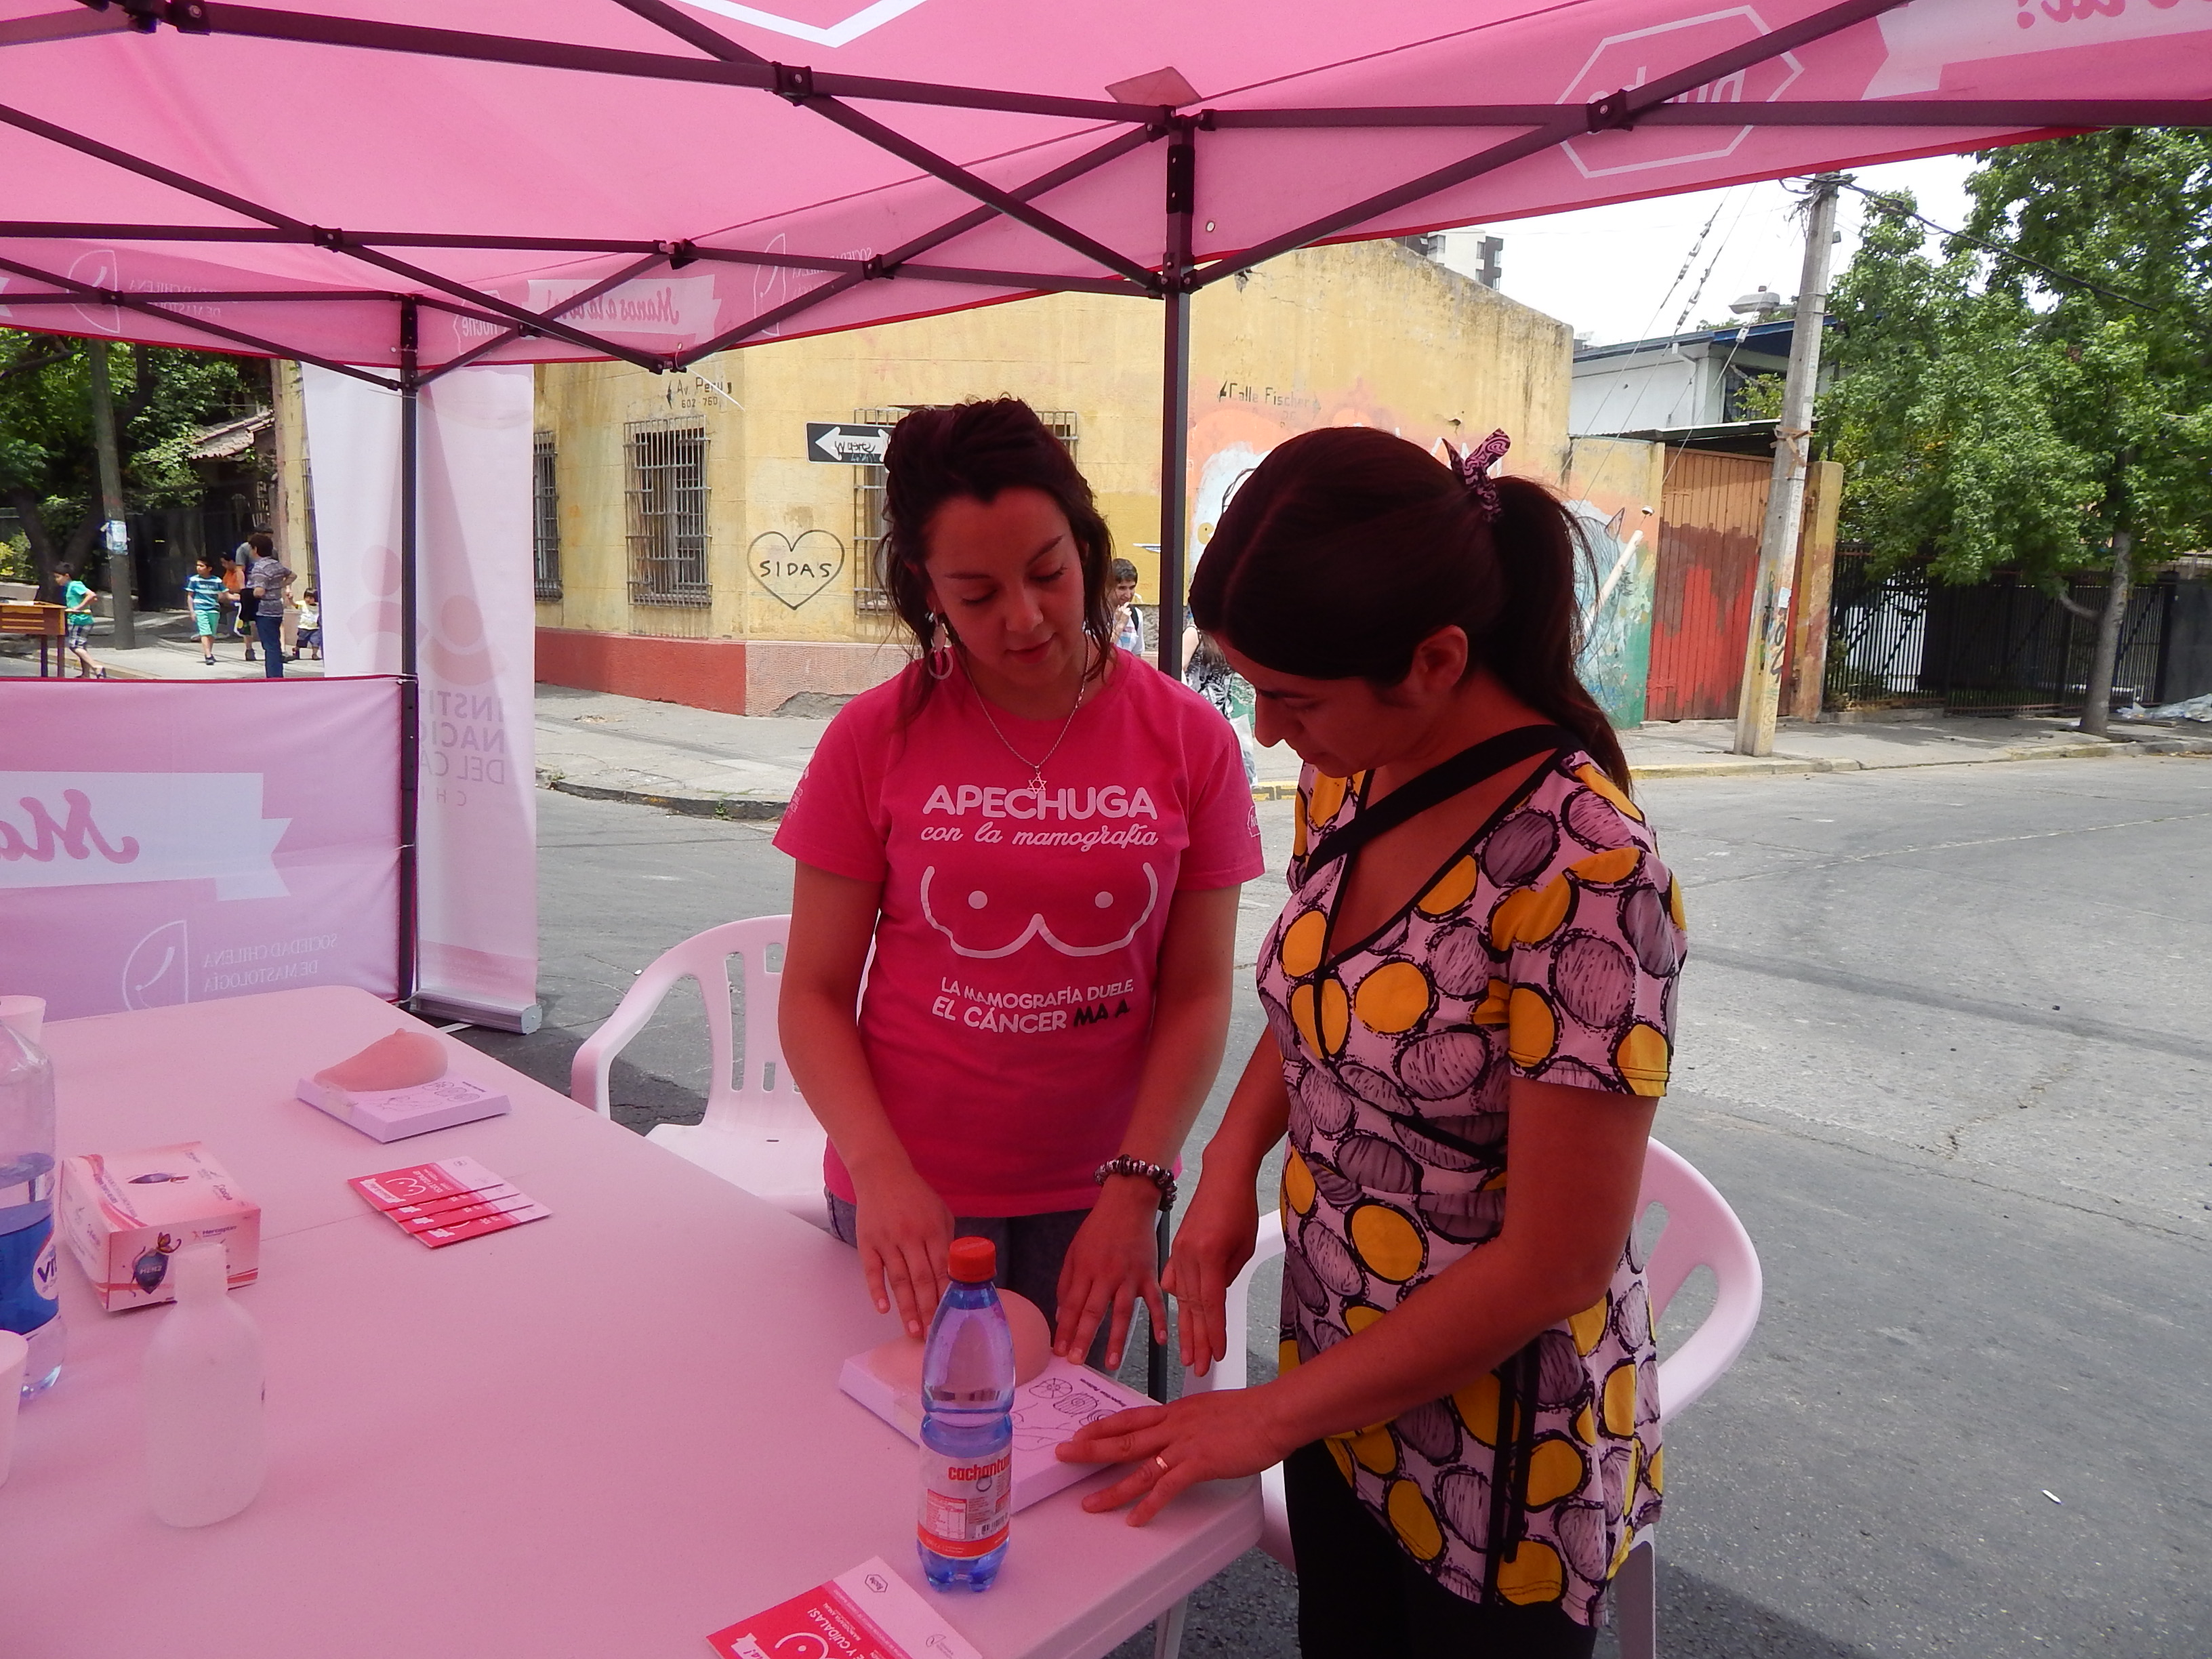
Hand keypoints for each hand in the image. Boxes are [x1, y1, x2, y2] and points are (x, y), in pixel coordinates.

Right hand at [849, 1166, 954, 1336]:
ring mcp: (887, 1240)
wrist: (881, 1173)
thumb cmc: (915, 1195)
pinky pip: (871, 1271)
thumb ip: (948, 1240)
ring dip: (906, 1307)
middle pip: (922, 1279)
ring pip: (898, 1279)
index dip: (946, 1295)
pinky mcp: (867, 1242)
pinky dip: (876, 1290)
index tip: (950, 1317)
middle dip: (928, 1309)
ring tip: (913, 1330)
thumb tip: (956, 1272)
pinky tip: (883, 1309)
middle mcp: (911, 1236)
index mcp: (933, 1230)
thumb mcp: (941, 1212)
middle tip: (932, 1334)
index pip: (942, 1269)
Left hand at [1053, 1178, 1164, 1368]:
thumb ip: (1066, 1283)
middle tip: (1076, 1361)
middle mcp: (1106, 1275)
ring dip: (1117, 1338)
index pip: (1072, 1305)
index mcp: (1085, 1269)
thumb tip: (1061, 1314)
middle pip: (1093, 1311)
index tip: (1059, 1351)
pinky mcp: (1149, 1274)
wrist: (1127, 1203)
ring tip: (1111, 1362)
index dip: (1065, 1329)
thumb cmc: (1098, 1228)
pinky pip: (1155, 1301)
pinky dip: (1159, 1321)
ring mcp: (1129, 1276)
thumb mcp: (1074, 1250)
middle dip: (1084, 1338)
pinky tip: (1160, 1340)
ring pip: (1122, 1311)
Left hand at [1055, 1388, 1292, 1525]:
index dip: (1103, 1426)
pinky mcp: (1199, 1464)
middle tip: (1063, 1455)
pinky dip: (1148, 1506)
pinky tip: (1135, 1520)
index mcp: (1176, 1411)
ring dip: (1111, 1488)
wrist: (1273, 1413)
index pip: (1131, 1417)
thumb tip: (1184, 1430)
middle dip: (1090, 1449)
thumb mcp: (1211, 1409)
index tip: (1082, 1432)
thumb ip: (1192, 1421)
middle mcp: (1173, 1426)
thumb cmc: (1251, 1412)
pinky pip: (1167, 1488)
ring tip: (1089, 1503)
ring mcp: (1184, 1445)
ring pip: (1137, 1468)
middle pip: (1123, 1439)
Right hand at [1160, 1174, 1258, 1377]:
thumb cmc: (1240, 1208)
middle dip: (1196, 1340)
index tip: (1216, 1355)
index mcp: (1209, 1256)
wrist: (1222, 1176)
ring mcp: (1177, 1252)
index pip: (1211, 1304)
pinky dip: (1177, 1302)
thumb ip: (1228, 1275)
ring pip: (1181, 1298)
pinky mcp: (1175, 1248)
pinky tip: (1178, 1321)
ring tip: (1187, 1354)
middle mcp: (1188, 1257)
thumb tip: (1215, 1298)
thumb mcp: (1243, 1245)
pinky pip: (1174, 1281)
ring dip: (1186, 1328)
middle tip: (1197, 1367)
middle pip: (1192, 1306)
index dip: (1213, 1332)